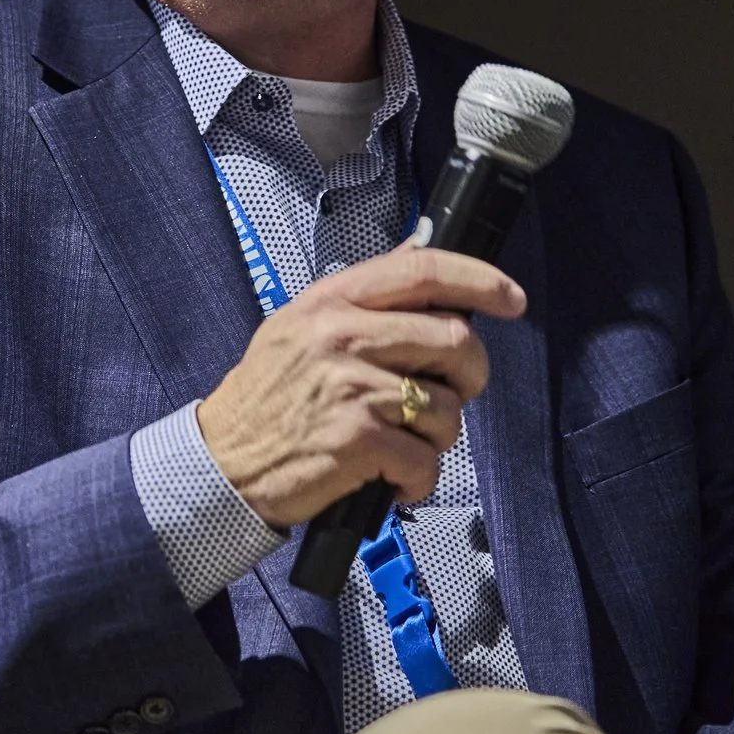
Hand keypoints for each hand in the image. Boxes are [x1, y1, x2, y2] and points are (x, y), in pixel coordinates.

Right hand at [195, 246, 525, 527]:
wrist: (222, 462)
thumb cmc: (266, 400)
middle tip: (451, 393)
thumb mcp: (300, 326)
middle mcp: (340, 336)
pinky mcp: (356, 439)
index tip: (510, 298)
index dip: (479, 280)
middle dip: (469, 375)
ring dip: (436, 437)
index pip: (422, 269)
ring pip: (447, 408)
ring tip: (399, 442)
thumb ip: (361, 297)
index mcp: (331, 301)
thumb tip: (418, 254)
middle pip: (453, 338)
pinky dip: (416, 479)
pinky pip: (425, 459)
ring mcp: (349, 386)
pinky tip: (389, 476)